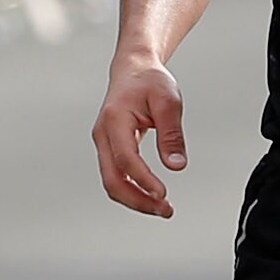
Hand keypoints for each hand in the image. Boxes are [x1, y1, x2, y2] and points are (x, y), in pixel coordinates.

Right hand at [92, 57, 186, 215]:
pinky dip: (133, 190)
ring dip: (135, 199)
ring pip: (112, 182)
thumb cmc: (150, 81)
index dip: (143, 179)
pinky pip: (116, 176)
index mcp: (115, 119)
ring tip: (162, 208)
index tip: (163, 193)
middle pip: (112, 179)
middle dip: (138, 200)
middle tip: (166, 210)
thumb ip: (172, 134)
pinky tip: (152, 196)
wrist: (133, 69)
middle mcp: (103, 134)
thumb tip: (176, 166)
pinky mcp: (110, 149)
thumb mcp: (169, 101)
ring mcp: (104, 143)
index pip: (126, 158)